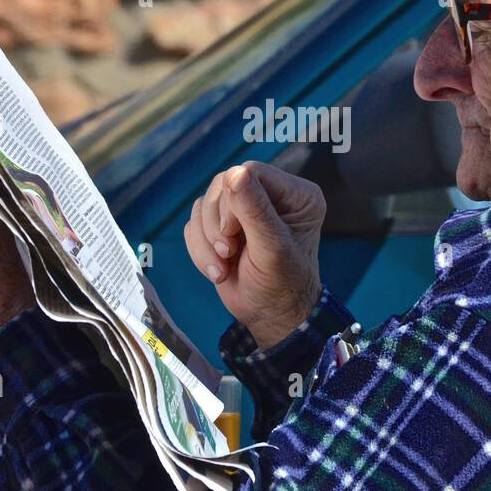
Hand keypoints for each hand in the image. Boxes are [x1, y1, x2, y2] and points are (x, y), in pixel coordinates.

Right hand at [184, 161, 324, 348]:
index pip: (251, 172)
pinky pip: (194, 223)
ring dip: (207, 241)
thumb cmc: (282, 286)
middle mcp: (270, 196)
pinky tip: (219, 270)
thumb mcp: (272, 248)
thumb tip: (236, 173)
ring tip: (224, 267)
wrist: (269, 318)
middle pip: (223, 184)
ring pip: (204, 204)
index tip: (234, 234)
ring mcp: (243, 210)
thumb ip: (254, 210)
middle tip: (229, 252)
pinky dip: (199, 250)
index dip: (233, 200)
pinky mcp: (221, 226)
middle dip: (218, 223)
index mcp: (295, 194)